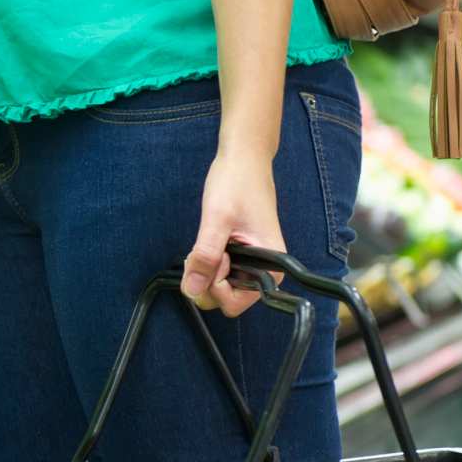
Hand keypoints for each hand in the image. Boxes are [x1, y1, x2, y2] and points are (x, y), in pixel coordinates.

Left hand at [181, 148, 283, 317]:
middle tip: (204, 246)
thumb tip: (192, 291)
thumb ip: (206, 256)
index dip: (215, 286)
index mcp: (270, 267)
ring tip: (208, 239)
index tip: (214, 256)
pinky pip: (220, 272)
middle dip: (207, 279)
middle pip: (225, 298)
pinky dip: (209, 261)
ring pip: (220, 286)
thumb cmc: (236, 182)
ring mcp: (252, 264)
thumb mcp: (217, 219)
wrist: (244, 159)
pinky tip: (209, 241)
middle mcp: (265, 271)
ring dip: (206, 269)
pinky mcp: (242, 256)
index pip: (234, 303)